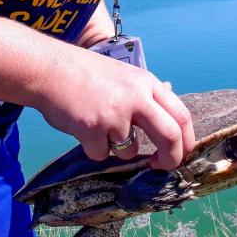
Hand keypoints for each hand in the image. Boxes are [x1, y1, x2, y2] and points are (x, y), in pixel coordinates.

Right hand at [32, 45, 194, 169]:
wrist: (50, 70)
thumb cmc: (86, 74)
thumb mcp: (125, 75)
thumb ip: (147, 92)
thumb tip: (172, 100)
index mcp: (147, 84)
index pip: (182, 115)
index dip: (186, 140)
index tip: (180, 153)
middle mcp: (136, 97)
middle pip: (170, 136)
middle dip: (170, 159)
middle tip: (160, 166)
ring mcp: (115, 113)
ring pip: (130, 151)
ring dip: (117, 149)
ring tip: (99, 127)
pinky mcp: (93, 128)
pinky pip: (102, 154)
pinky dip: (93, 149)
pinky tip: (83, 128)